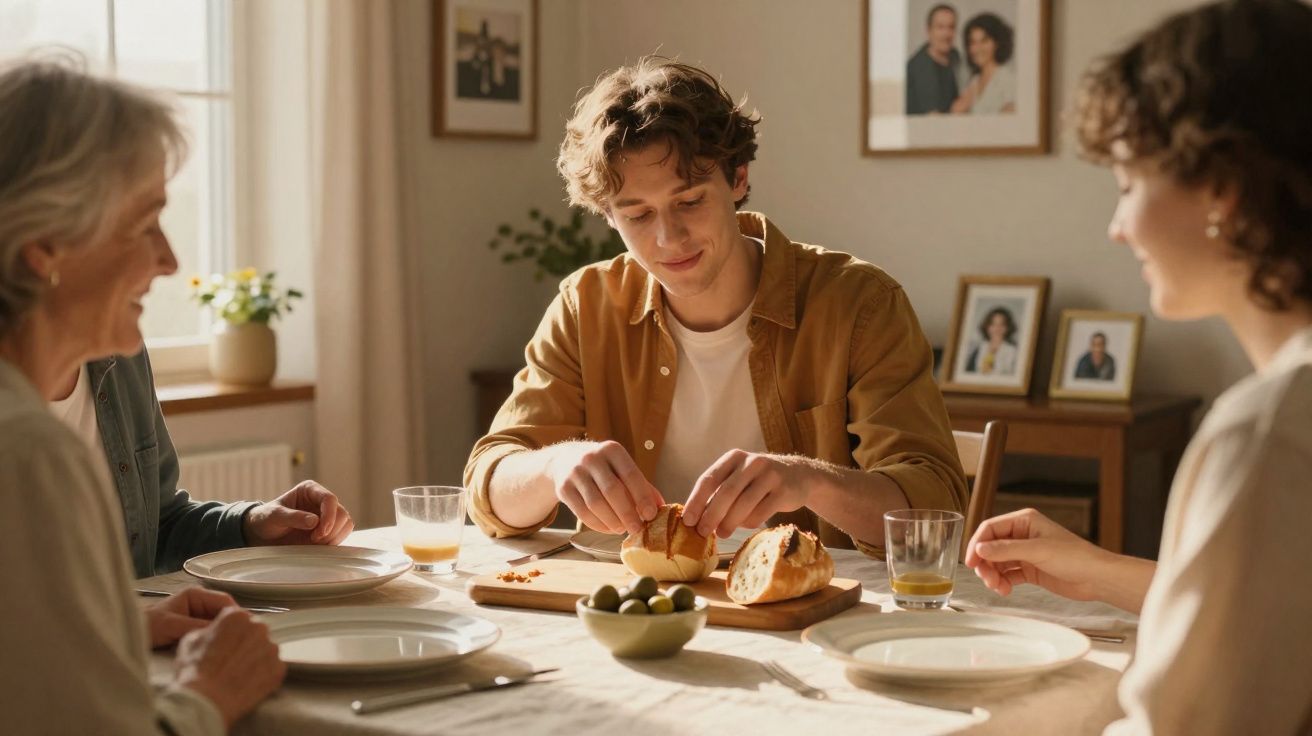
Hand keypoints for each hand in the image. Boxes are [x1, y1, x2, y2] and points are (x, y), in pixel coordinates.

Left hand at [145, 586, 239, 648]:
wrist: (126, 636)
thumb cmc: (146, 626)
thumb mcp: (172, 625)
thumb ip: (196, 626)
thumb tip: (222, 632)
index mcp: (196, 595)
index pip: (225, 601)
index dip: (237, 615)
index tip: (246, 630)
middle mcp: (200, 604)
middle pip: (225, 614)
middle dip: (232, 627)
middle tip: (240, 643)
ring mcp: (198, 618)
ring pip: (220, 626)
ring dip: (224, 636)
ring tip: (232, 648)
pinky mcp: (195, 632)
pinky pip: (211, 635)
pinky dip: (216, 642)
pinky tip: (220, 652)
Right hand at [174, 607, 284, 727]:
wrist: (206, 700)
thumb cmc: (195, 671)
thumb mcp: (192, 639)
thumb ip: (210, 629)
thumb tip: (216, 632)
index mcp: (237, 616)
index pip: (239, 618)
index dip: (232, 632)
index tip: (228, 643)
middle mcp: (259, 628)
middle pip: (255, 632)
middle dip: (246, 644)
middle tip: (231, 661)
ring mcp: (271, 648)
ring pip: (265, 650)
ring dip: (255, 659)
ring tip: (238, 674)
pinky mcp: (279, 668)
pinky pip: (272, 669)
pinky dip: (263, 675)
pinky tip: (247, 683)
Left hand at [243, 480, 353, 545]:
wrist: (263, 534)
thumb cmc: (266, 519)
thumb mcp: (274, 516)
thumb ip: (293, 517)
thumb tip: (314, 521)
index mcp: (310, 490)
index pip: (329, 499)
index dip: (329, 516)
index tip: (320, 532)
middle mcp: (321, 501)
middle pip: (341, 513)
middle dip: (331, 529)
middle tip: (314, 540)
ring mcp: (327, 515)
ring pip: (345, 524)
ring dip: (334, 537)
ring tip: (315, 544)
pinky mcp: (329, 529)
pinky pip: (342, 535)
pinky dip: (334, 542)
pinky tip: (318, 546)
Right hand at [546, 441, 662, 535]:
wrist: (564, 460)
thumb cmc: (603, 467)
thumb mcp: (622, 468)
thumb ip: (642, 486)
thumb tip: (661, 508)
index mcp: (612, 450)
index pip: (630, 474)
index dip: (642, 496)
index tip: (651, 515)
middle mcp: (592, 458)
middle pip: (612, 491)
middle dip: (627, 513)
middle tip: (637, 529)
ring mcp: (575, 473)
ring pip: (596, 504)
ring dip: (612, 521)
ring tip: (622, 529)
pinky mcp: (563, 488)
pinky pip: (582, 513)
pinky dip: (598, 525)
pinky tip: (609, 529)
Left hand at [681, 450, 809, 537]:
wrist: (799, 476)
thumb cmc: (759, 481)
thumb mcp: (739, 477)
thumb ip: (720, 492)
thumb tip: (696, 518)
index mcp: (734, 457)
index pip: (709, 479)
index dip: (696, 501)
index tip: (688, 521)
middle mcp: (752, 462)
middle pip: (726, 492)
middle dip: (711, 515)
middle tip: (702, 532)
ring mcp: (770, 475)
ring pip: (743, 504)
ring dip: (729, 523)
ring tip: (722, 534)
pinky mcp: (784, 491)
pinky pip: (761, 512)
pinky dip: (749, 522)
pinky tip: (745, 525)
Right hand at [964, 508, 1108, 599]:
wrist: (1097, 579)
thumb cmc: (1075, 557)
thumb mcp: (1037, 550)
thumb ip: (1006, 549)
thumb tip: (980, 548)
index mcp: (1024, 521)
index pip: (991, 529)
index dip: (977, 544)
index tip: (971, 562)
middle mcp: (1022, 535)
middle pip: (991, 547)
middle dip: (986, 564)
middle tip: (987, 579)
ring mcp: (1026, 553)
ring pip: (998, 562)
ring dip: (994, 575)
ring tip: (998, 588)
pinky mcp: (1031, 569)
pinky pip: (1008, 574)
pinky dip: (1003, 582)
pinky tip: (1006, 590)